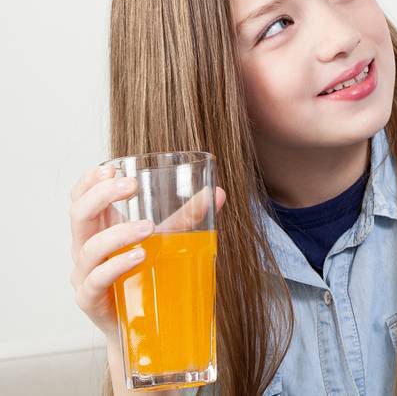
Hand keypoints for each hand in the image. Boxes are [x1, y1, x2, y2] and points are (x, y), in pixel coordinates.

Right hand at [68, 165, 227, 337]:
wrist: (143, 327)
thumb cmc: (148, 276)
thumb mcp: (166, 241)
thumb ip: (188, 217)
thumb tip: (218, 192)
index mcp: (98, 230)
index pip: (80, 200)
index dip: (88, 182)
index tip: (112, 169)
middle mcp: (85, 249)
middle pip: (78, 215)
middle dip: (101, 196)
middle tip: (131, 185)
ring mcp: (85, 275)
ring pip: (89, 248)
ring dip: (118, 233)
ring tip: (147, 227)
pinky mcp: (90, 300)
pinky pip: (95, 280)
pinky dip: (116, 266)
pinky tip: (138, 257)